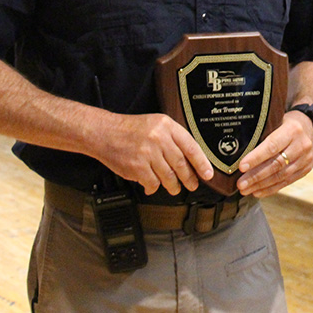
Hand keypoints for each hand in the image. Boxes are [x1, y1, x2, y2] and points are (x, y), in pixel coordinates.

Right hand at [93, 113, 213, 195]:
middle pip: (181, 164)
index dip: (202, 162)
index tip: (208, 174)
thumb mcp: (155, 124)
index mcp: (166, 126)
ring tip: (174, 188)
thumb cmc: (130, 129)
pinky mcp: (137, 167)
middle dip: (189, 178)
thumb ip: (172, 138)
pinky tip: (152, 186)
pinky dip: (154, 188)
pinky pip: (153, 183)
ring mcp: (147, 153)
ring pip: (169, 176)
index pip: (191, 146)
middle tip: (192, 184)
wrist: (104, 133)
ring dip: (173, 186)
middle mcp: (158, 138)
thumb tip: (190, 157)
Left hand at [235, 109, 312, 197]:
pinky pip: (286, 182)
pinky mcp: (306, 169)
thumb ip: (264, 133)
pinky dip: (271, 188)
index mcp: (293, 129)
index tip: (242, 167)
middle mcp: (302, 145)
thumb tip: (239, 149)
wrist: (311, 128)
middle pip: (276, 164)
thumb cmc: (287, 123)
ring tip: (245, 189)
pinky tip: (258, 191)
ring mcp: (306, 159)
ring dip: (261, 185)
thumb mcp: (278, 120)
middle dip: (256, 176)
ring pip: (281, 175)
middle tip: (240, 183)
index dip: (256, 158)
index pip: (272, 146)